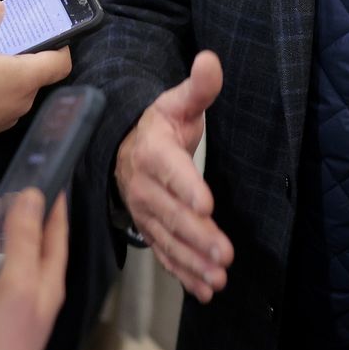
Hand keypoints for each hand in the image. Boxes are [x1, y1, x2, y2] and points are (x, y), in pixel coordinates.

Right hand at [113, 51, 232, 301]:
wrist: (124, 149)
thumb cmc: (160, 125)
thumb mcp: (177, 102)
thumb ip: (198, 87)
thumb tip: (211, 59)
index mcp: (153, 152)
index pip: (170, 170)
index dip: (186, 187)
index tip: (206, 204)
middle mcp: (145, 187)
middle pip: (171, 214)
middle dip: (197, 235)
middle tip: (224, 253)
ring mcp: (145, 214)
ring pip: (168, 240)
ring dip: (193, 262)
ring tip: (219, 278)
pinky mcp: (150, 232)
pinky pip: (165, 256)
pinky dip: (183, 274)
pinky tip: (205, 291)